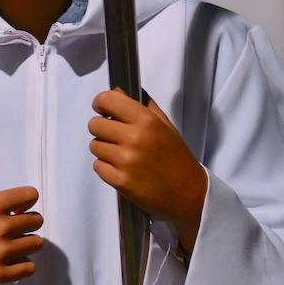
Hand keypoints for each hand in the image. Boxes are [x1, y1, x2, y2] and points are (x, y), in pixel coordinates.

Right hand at [0, 140, 42, 284]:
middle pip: (37, 220)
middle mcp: (0, 228)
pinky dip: (23, 265)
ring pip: (36, 243)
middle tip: (11, 227)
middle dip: (27, 222)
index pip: (31, 195)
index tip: (14, 207)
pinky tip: (9, 260)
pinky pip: (29, 267)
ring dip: (26, 243)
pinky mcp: (0, 274)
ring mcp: (1, 253)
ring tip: (10, 244)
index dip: (25, 200)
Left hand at [89, 90, 207, 252]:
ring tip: (122, 155)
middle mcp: (135, 139)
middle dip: (102, 128)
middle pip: (95, 124)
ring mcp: (126, 161)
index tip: (103, 109)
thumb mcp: (165, 125)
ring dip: (104, 149)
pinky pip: (98, 166)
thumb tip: (118, 91)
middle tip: (114, 135)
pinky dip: (106, 167)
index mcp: (147, 121)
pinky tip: (122, 169)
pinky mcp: (120, 182)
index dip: (101, 103)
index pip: (108, 100)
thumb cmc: (177, 158)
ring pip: (94, 145)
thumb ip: (142, 106)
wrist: (188, 193)